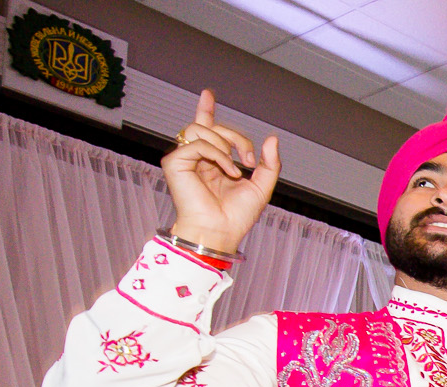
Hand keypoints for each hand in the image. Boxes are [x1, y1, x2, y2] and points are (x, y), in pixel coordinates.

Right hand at [163, 90, 279, 253]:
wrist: (221, 232)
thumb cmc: (237, 216)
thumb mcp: (261, 186)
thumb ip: (269, 164)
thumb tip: (272, 138)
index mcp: (211, 161)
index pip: (206, 128)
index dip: (206, 109)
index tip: (208, 93)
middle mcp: (196, 158)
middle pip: (212, 126)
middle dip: (236, 137)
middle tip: (248, 160)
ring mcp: (183, 159)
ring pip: (201, 128)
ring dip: (225, 145)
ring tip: (235, 169)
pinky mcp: (174, 163)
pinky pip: (198, 143)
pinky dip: (218, 155)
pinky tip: (228, 172)